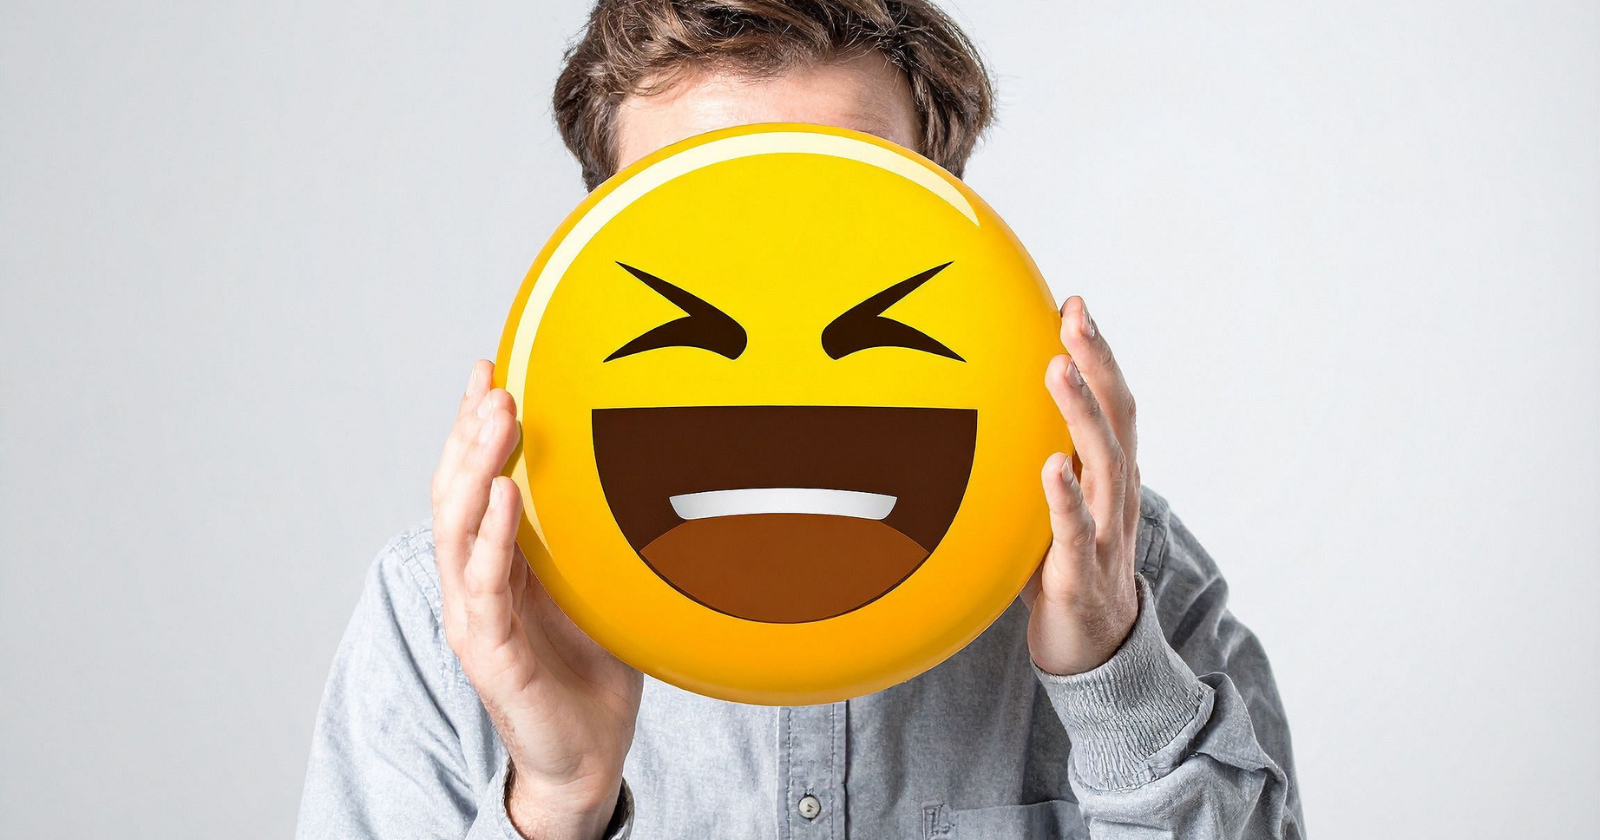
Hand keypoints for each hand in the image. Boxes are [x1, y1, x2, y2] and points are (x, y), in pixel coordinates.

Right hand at [432, 360, 642, 839]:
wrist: (587, 757)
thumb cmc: (592, 671)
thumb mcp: (604, 586)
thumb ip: (604, 535)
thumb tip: (654, 470)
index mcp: (499, 563)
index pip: (475, 480)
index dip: (474, 426)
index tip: (489, 368)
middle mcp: (475, 583)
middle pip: (455, 491)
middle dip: (470, 431)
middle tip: (493, 379)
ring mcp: (475, 616)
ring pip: (457, 527)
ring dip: (476, 466)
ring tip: (496, 415)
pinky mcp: (489, 651)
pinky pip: (485, 584)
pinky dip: (492, 536)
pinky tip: (503, 494)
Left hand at [1022, 296, 1142, 675]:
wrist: (1093, 649)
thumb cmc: (1062, 568)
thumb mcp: (1046, 505)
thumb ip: (1028, 460)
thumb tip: (973, 410)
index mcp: (1108, 474)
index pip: (1111, 402)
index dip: (1097, 352)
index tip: (1072, 303)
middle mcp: (1115, 495)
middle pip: (1115, 418)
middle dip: (1096, 361)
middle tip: (1072, 315)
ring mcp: (1103, 533)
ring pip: (1101, 464)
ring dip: (1080, 413)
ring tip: (1057, 368)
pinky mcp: (1080, 573)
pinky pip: (1074, 530)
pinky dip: (1063, 497)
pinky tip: (1049, 465)